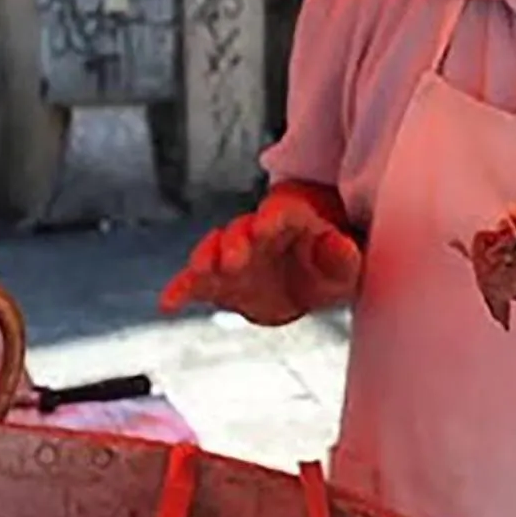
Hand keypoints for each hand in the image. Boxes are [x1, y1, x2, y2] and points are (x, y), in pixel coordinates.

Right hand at [159, 187, 361, 325]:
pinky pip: (195, 282)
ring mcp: (234, 255)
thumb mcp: (346, 265)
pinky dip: (181, 290)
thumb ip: (341, 256)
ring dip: (207, 257)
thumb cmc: (329, 267)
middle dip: (235, 243)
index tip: (264, 227)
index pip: (280, 214)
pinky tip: (168, 302)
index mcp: (291, 221)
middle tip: (233, 259)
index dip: (272, 218)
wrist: (307, 278)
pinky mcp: (218, 281)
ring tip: (201, 270)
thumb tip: (338, 244)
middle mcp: (256, 233)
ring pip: (216, 250)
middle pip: (242, 231)